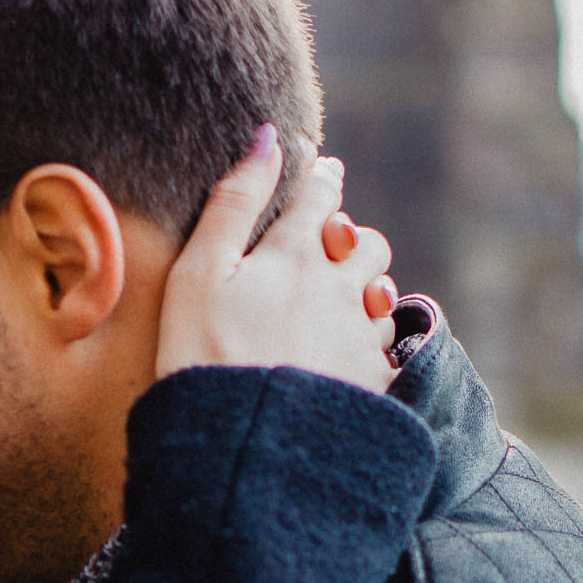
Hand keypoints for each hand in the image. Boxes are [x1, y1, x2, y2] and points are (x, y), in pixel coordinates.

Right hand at [156, 126, 398, 392]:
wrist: (243, 443)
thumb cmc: (202, 355)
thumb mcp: (197, 274)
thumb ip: (232, 202)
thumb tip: (268, 139)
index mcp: (295, 253)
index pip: (320, 195)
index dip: (319, 177)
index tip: (318, 169)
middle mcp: (340, 287)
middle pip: (366, 241)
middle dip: (349, 238)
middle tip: (322, 250)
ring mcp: (361, 334)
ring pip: (381, 294)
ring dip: (362, 289)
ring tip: (331, 305)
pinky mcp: (373, 379)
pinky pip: (385, 345)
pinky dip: (368, 339)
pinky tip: (341, 351)